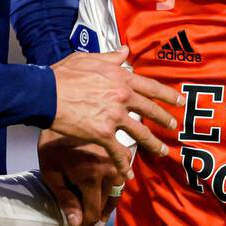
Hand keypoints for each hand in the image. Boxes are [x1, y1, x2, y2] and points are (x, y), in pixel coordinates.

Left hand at [38, 129, 125, 225]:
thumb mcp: (51, 172)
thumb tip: (76, 224)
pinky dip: (116, 187)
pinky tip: (106, 190)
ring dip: (107, 204)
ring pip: (117, 192)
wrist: (62, 109)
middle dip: (94, 218)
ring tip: (97, 212)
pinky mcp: (122, 150)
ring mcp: (118, 160)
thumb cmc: (52, 142)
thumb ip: (65, 199)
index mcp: (90, 177)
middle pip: (106, 205)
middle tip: (84, 224)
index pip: (93, 214)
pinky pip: (123, 176)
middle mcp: (108, 171)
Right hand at [49, 47, 182, 173]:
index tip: (179, 100)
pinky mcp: (103, 134)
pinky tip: (127, 175)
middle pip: (151, 110)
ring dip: (153, 144)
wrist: (46, 93)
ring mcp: (114, 116)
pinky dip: (123, 165)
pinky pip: (118, 152)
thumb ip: (111, 57)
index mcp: (121, 78)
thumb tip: (125, 51)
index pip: (151, 87)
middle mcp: (122, 97)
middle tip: (174, 126)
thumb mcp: (89, 59)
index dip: (168, 95)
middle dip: (165, 119)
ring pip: (141, 133)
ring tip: (162, 151)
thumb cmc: (63, 75)